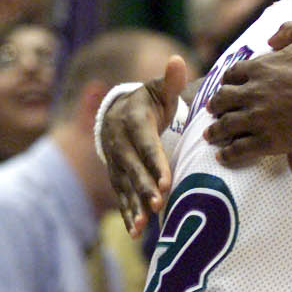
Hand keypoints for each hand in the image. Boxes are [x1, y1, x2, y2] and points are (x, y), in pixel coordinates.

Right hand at [104, 58, 187, 234]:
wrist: (116, 112)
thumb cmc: (148, 101)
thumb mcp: (158, 89)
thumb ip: (170, 81)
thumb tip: (177, 61)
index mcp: (133, 120)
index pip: (145, 144)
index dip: (154, 163)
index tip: (165, 181)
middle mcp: (119, 142)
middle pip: (132, 168)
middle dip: (144, 187)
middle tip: (158, 204)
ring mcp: (115, 161)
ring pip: (124, 185)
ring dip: (133, 205)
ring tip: (142, 225)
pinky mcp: (116, 175)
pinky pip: (121, 195)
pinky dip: (126, 213)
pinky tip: (135, 230)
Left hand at [205, 22, 291, 163]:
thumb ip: (290, 29)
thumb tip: (271, 37)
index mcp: (261, 67)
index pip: (231, 75)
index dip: (229, 81)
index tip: (230, 87)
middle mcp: (253, 92)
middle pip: (222, 99)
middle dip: (216, 105)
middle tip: (215, 110)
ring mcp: (259, 118)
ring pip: (225, 125)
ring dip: (216, 130)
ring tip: (211, 136)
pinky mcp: (269, 141)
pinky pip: (239, 149)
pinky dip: (228, 153)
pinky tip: (223, 156)